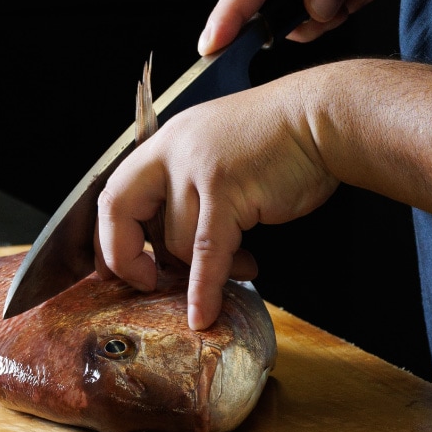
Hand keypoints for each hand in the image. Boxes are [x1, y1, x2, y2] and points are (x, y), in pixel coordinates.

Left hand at [96, 75, 338, 329]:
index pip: (115, 190)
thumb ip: (191, 187)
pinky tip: (204, 314)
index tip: (116, 267)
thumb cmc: (280, 139)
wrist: (321, 117)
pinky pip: (205, 254)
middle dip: (124, 255)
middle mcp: (174, 150)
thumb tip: (174, 247)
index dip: (110, 235)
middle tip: (145, 284)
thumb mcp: (218, 150)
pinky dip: (203, 289)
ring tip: (242, 266)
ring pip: (176, 240)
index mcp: (168, 141)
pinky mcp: (226, 190)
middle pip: (120, 209)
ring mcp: (197, 168)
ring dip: (204, 269)